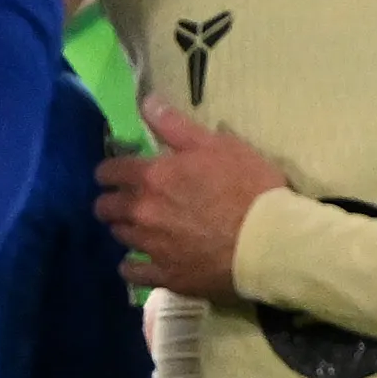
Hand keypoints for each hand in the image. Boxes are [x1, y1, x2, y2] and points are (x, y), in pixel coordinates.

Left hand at [100, 102, 288, 300]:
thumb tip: (146, 101)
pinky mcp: (166, 276)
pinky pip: (133, 273)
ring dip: (125, 230)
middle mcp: (142, 211)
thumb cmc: (249, 187)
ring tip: (141, 229)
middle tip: (127, 202)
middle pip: (106, 207)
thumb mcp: (218, 145)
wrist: (270, 241)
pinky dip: (133, 267)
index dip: (111, 172)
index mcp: (151, 177)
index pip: (109, 172)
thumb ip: (176, 126)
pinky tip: (141, 263)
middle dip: (113, 201)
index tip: (117, 174)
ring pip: (119, 236)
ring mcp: (151, 247)